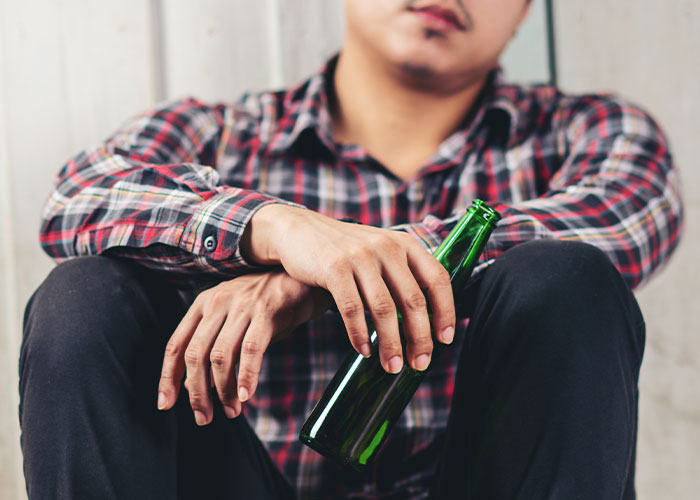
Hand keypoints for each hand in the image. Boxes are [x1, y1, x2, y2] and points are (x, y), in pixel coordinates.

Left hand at [157, 271, 331, 425]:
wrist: (303, 280)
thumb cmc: (267, 305)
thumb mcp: (234, 319)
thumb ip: (215, 347)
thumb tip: (198, 388)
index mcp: (203, 304)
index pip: (176, 345)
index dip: (168, 378)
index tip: (166, 404)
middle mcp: (217, 302)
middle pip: (195, 355)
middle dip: (197, 392)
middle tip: (204, 417)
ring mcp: (242, 306)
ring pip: (220, 356)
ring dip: (223, 390)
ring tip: (231, 410)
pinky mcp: (266, 312)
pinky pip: (250, 350)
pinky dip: (246, 377)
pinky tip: (246, 395)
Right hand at [240, 205, 455, 373]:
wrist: (299, 230)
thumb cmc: (344, 250)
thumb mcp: (379, 252)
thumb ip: (401, 275)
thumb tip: (424, 321)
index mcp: (404, 244)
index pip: (437, 279)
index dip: (446, 311)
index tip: (445, 339)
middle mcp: (386, 247)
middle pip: (413, 300)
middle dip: (420, 338)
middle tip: (420, 364)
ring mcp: (360, 256)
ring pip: (384, 309)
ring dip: (391, 343)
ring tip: (392, 366)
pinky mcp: (334, 268)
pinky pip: (352, 309)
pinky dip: (359, 334)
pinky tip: (364, 350)